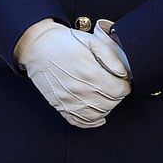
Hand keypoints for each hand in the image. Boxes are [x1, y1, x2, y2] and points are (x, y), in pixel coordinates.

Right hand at [14, 20, 130, 127]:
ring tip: (106, 96)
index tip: (123, 81)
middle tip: (115, 86)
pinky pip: (80, 122)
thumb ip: (110, 56)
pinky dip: (92, 122)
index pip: (119, 91)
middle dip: (117, 95)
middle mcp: (80, 90)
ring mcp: (70, 101)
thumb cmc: (63, 42)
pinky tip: (97, 114)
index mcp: (90, 73)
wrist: (38, 47)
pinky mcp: (60, 106)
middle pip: (111, 103)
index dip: (125, 86)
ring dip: (107, 107)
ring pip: (98, 115)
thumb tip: (123, 73)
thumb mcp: (91, 41)